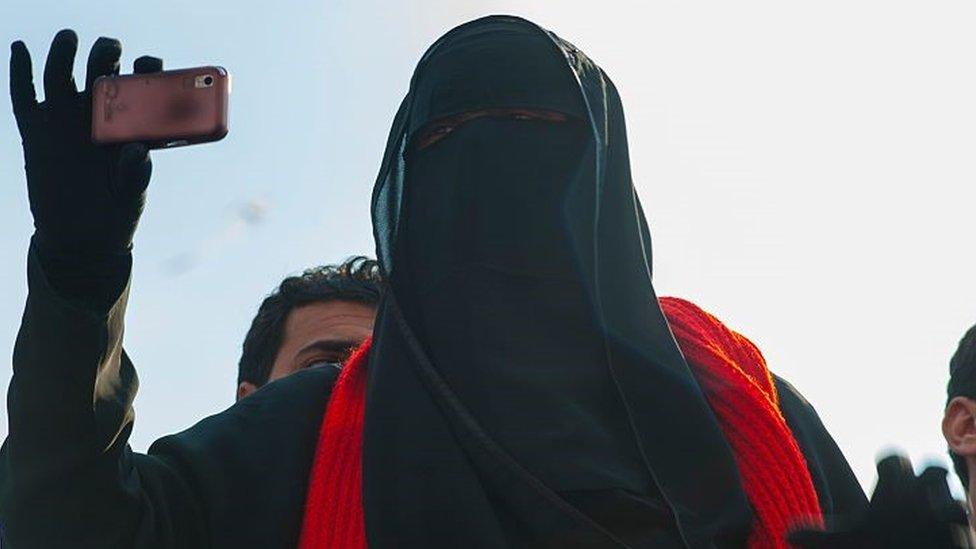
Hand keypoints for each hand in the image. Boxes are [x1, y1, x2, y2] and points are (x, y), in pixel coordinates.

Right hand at [10, 30, 161, 256]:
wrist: (81, 239)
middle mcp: (97, 114)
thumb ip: (136, 174)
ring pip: (62, 72)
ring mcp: (65, 119)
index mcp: (130, 123)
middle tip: (110, 49)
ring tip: (70, 38)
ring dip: (65, 50)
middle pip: (100, 68)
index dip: (147, 69)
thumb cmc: (115, 213)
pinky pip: (24, 94)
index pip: (141, 85)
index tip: (150, 64)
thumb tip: (136, 150)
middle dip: (106, 52)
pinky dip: (20, 69)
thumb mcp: (131, 197)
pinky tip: (19, 48)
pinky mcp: (36, 130)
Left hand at [790, 454, 972, 547]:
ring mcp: (943, 515)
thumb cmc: (883, 546)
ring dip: (938, 497)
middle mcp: (922, 497)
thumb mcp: (850, 543)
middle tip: (907, 489)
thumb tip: (788, 533)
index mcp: (895, 490)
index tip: (887, 474)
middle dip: (923, 474)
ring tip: (927, 509)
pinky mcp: (957, 537)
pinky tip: (942, 529)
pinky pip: (961, 518)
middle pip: (930, 467)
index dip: (892, 464)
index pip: (895, 461)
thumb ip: (821, 537)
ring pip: (952, 497)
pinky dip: (952, 522)